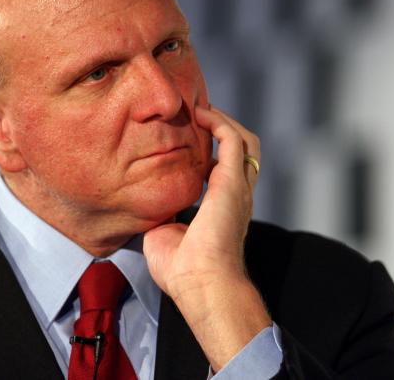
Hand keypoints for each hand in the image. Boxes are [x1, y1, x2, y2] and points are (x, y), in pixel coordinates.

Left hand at [143, 105, 270, 370]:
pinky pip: (233, 140)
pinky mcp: (232, 182)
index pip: (227, 168)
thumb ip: (163, 213)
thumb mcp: (166, 232)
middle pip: (245, 149)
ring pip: (245, 140)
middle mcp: (238, 194)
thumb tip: (148, 204)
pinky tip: (200, 114)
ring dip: (224, 121)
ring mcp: (238, 187)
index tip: (190, 134)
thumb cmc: (184, 270)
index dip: (213, 148)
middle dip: (224, 128)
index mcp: (224, 207)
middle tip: (198, 114)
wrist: (201, 284)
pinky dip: (219, 123)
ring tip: (200, 109)